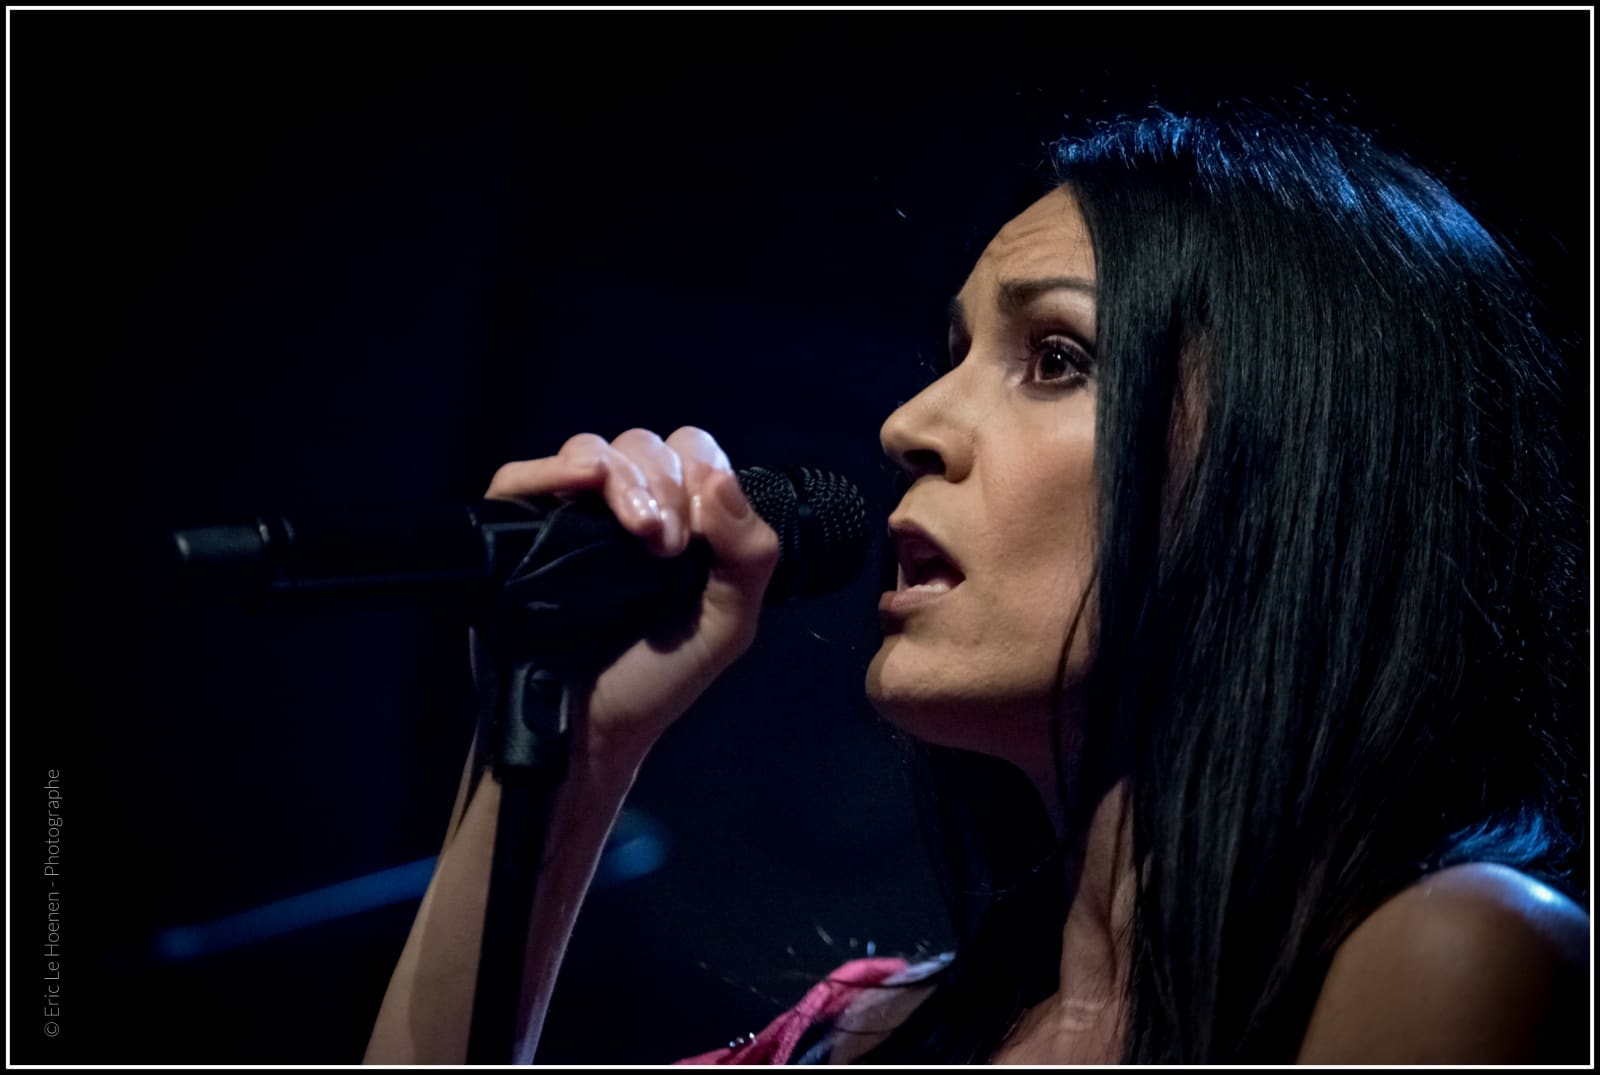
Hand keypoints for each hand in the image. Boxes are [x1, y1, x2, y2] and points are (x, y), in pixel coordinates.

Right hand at [484, 427, 779, 768]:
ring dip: (623, 479)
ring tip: (637, 532)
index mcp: (678, 521)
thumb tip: (721, 479)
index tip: (696, 534)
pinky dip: (550, 468)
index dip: (699, 476)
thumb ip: (750, 554)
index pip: (691, 453)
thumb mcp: (728, 622)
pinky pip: (521, 476)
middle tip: (666, 546)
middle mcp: (622, 512)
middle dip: (664, 484)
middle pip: (643, 446)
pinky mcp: (514, 532)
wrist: (590, 733)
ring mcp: (567, 519)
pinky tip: (579, 482)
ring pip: (592, 451)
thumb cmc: (658, 681)